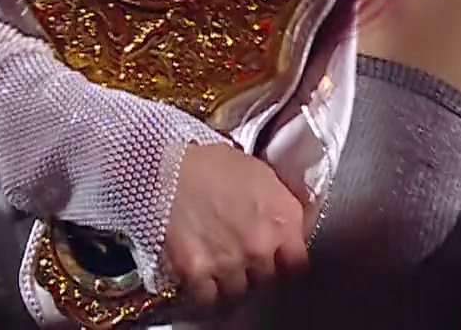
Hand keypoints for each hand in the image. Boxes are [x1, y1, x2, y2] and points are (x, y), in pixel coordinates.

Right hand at [161, 143, 309, 311]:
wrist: (162, 165)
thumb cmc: (209, 163)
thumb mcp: (259, 174)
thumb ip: (278, 206)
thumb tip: (286, 227)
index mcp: (283, 217)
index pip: (298, 263)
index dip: (283, 261)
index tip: (273, 258)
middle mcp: (261, 244)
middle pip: (266, 280)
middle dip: (253, 270)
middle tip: (236, 254)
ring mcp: (230, 261)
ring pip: (237, 291)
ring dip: (227, 280)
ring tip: (213, 262)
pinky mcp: (197, 271)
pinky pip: (207, 298)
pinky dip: (202, 291)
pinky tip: (197, 274)